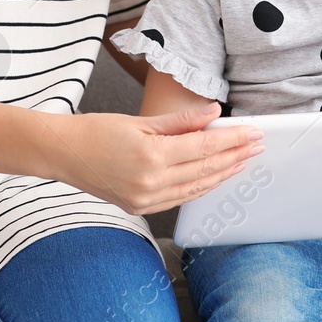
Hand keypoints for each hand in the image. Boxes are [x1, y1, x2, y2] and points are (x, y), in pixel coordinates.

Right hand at [47, 103, 264, 215]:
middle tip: (258, 146)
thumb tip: (214, 114)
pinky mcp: (141, 207)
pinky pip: (180, 198)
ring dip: (223, 174)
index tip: (254, 133)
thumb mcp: (140, 120)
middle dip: (236, 157)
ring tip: (243, 162)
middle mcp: (151, 182)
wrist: (63, 154)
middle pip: (206, 169)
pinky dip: (201, 187)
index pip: (205, 148)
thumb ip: (181, 121)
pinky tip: (214, 177)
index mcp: (152, 156)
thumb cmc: (96, 131)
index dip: (233, 140)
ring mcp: (146, 199)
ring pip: (196, 188)